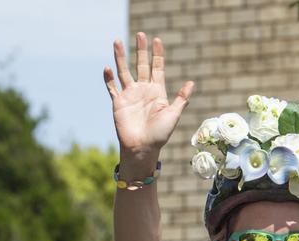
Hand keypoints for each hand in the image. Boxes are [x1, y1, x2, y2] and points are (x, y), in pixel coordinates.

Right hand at [103, 33, 194, 163]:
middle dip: (141, 50)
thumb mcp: (173, 114)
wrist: (143, 148)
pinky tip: (107, 67)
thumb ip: (181, 98)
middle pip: (141, 65)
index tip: (157, 39)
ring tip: (117, 41)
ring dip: (121, 57)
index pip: (157, 68)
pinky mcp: (118, 103)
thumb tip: (191, 82)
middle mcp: (143, 90)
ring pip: (124, 71)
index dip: (157, 54)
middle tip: (140, 34)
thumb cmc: (160, 134)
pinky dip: (108, 78)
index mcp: (157, 91)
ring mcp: (130, 95)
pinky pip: (112, 88)